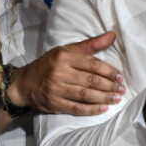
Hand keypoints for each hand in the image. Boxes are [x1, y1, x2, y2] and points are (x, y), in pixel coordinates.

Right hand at [7, 32, 125, 114]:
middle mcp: (60, 72)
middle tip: (121, 89)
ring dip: (103, 98)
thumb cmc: (50, 63)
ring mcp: (56, 89)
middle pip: (90, 80)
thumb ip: (91, 44)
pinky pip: (75, 108)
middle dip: (108, 86)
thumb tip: (112, 35)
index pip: (92, 64)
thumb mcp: (67, 49)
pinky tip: (103, 108)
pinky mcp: (54, 104)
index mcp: (64, 56)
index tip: (120, 76)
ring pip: (84, 95)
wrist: (24, 83)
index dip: (108, 71)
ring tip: (116, 99)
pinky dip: (91, 109)